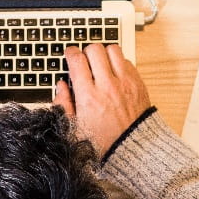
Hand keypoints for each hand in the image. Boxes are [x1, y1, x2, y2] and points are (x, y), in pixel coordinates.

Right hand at [54, 43, 151, 157]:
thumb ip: (63, 105)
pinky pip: (127, 61)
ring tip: (101, 64)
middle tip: (85, 60)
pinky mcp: (138, 83)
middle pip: (94, 49)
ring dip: (104, 54)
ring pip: (113, 49)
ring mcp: (125, 83)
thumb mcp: (74, 129)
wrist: (133, 148)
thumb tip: (61, 86)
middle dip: (86, 52)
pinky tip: (114, 74)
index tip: (70, 55)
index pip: (77, 60)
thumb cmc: (105, 142)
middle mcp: (107, 86)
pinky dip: (119, 63)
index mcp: (88, 96)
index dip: (70, 53)